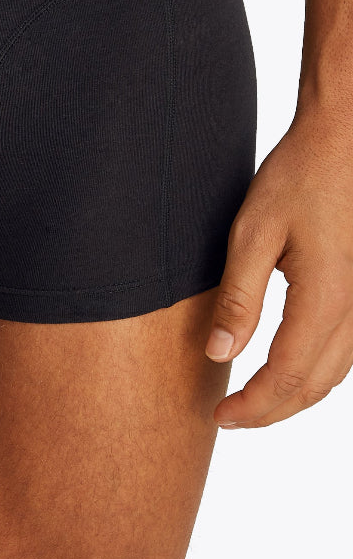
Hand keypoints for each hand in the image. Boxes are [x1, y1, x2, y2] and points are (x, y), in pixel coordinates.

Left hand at [205, 104, 352, 427]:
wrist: (343, 142)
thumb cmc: (297, 178)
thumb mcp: (252, 234)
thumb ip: (238, 298)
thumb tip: (219, 353)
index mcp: (325, 300)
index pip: (287, 376)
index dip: (253, 405)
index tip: (220, 415)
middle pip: (315, 385)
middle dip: (271, 410)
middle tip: (229, 417)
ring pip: (336, 373)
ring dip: (296, 395)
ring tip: (253, 401)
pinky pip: (347, 351)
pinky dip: (316, 372)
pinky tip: (289, 368)